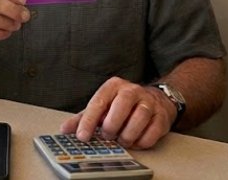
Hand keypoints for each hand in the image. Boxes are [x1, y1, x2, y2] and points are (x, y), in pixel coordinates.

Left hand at [59, 77, 175, 149]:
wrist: (154, 100)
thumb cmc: (122, 105)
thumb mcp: (102, 107)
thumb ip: (83, 118)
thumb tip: (65, 130)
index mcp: (113, 86)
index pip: (98, 102)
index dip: (89, 121)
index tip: (82, 136)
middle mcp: (132, 90)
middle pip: (121, 106)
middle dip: (111, 126)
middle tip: (107, 136)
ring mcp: (149, 102)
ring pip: (139, 118)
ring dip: (127, 135)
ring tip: (121, 140)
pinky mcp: (162, 116)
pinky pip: (152, 132)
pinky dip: (141, 141)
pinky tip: (135, 142)